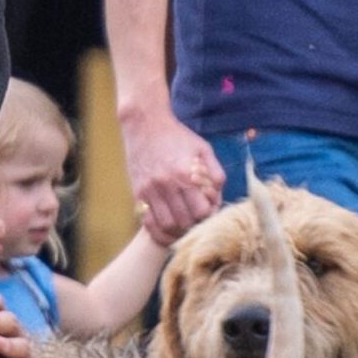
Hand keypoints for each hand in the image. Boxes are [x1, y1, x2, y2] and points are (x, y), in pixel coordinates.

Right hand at [119, 107, 222, 243]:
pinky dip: (159, 232)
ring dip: (178, 232)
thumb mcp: (203, 148)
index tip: (209, 212)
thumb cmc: (177, 136)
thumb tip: (219, 195)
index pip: (201, 211)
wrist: (145, 125)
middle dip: (195, 225)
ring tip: (185, 228)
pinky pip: (148, 222)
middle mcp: (167, 185)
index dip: (208, 215)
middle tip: (198, 221)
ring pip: (167, 225)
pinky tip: (167, 232)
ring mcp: (150, 191)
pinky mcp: (138, 193)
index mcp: (186, 174)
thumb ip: (216, 172)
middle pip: (185, 221)